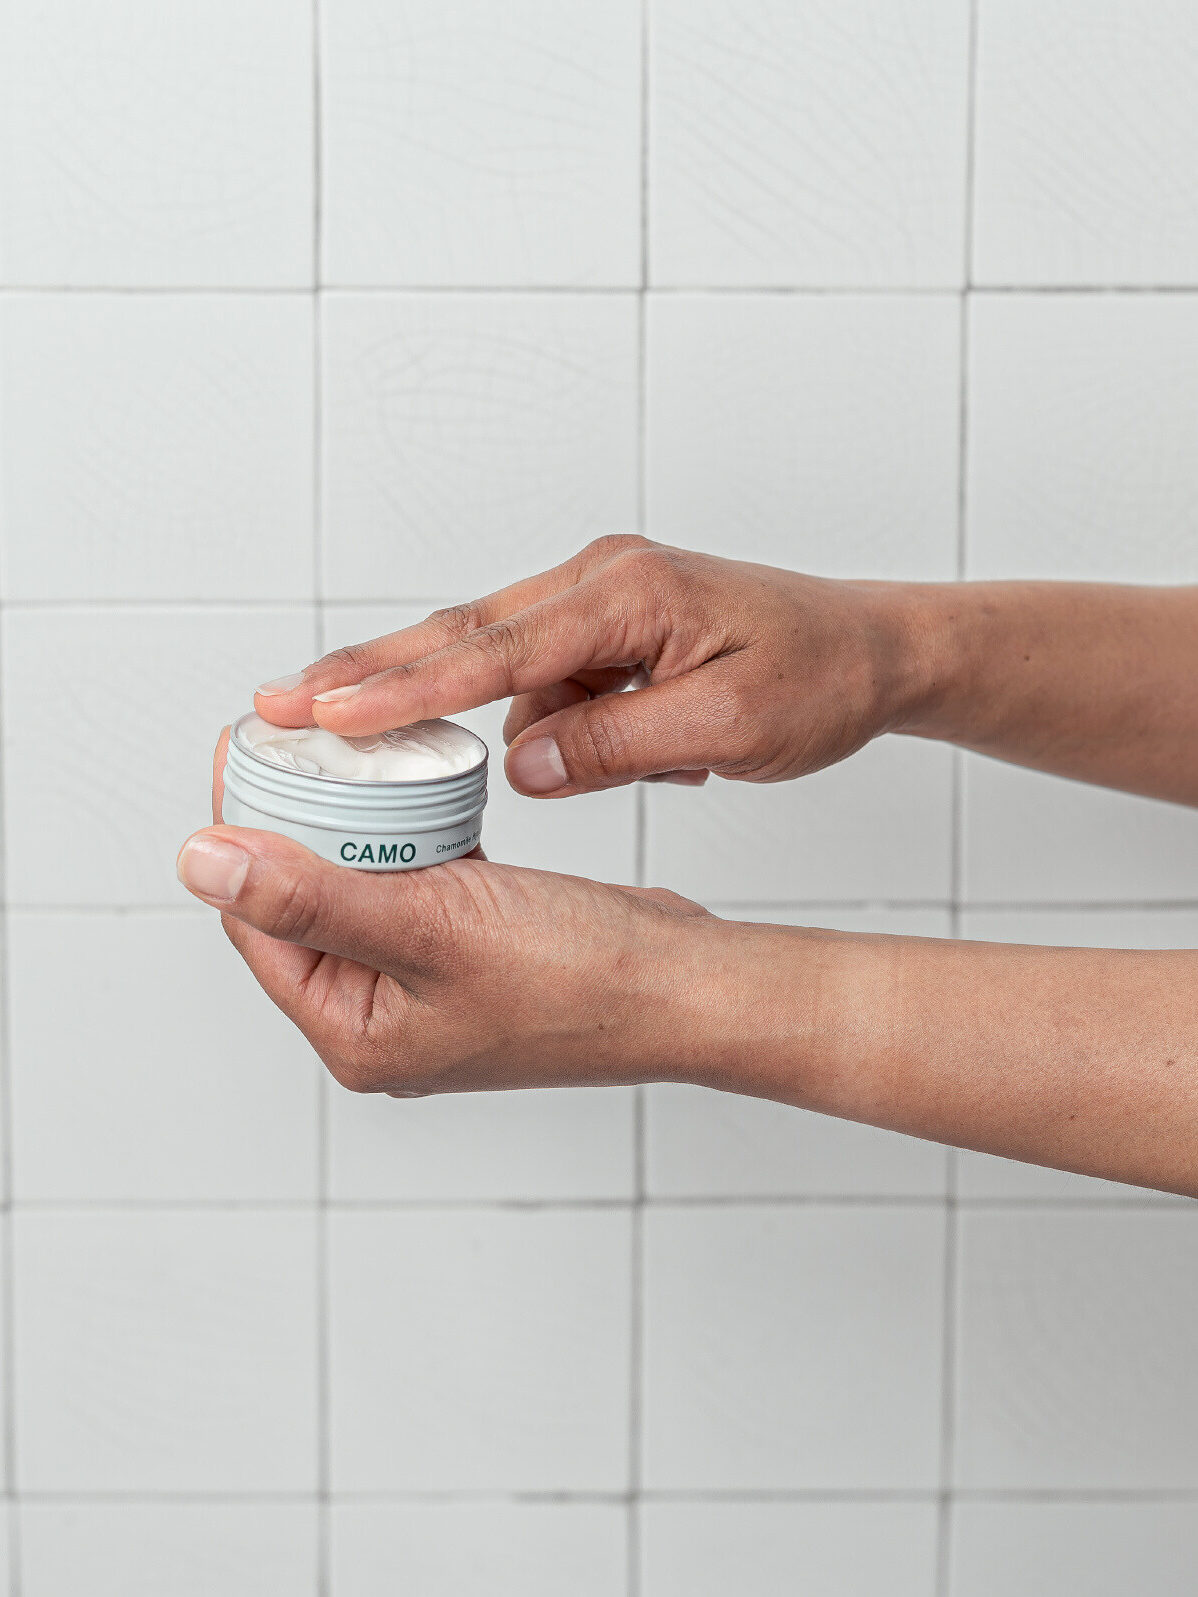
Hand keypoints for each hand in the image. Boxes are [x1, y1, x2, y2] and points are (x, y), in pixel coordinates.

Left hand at [176, 732, 714, 1095]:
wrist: (684, 983)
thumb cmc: (580, 976)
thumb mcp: (430, 927)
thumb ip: (310, 897)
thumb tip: (201, 865)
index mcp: (356, 1034)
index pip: (260, 925)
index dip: (243, 835)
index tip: (243, 755)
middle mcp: (387, 1016)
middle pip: (305, 903)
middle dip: (295, 823)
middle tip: (293, 744)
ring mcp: (433, 984)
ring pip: (363, 887)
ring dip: (353, 826)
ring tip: (343, 757)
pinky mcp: (475, 952)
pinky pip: (417, 884)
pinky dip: (410, 839)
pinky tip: (412, 794)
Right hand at [252, 536, 929, 795]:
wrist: (874, 648)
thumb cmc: (818, 678)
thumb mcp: (731, 726)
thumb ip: (618, 744)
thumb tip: (523, 767)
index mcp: (628, 594)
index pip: (491, 648)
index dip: (402, 685)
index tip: (322, 710)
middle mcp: (601, 581)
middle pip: (462, 633)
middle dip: (371, 673)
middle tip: (278, 702)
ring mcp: (601, 600)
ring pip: (503, 664)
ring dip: (490, 716)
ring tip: (514, 746)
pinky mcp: (608, 627)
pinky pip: (547, 679)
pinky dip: (547, 721)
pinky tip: (619, 749)